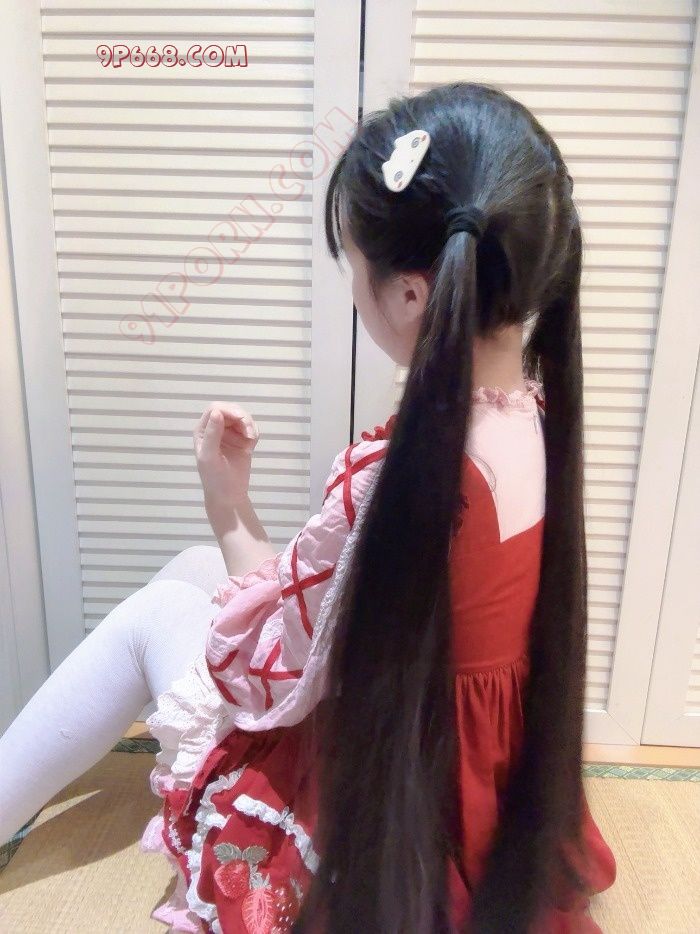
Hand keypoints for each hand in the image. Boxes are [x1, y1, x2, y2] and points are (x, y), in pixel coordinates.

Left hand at [193, 402, 259, 536]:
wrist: (229, 495)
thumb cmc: (214, 478)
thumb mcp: (209, 456)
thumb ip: (212, 434)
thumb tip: (217, 412)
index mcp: (204, 431)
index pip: (215, 409)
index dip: (228, 410)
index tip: (240, 419)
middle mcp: (216, 429)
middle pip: (231, 411)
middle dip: (242, 418)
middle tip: (250, 434)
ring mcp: (230, 434)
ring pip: (243, 418)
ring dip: (250, 426)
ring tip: (251, 441)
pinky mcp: (243, 440)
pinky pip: (251, 428)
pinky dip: (254, 433)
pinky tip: (251, 447)